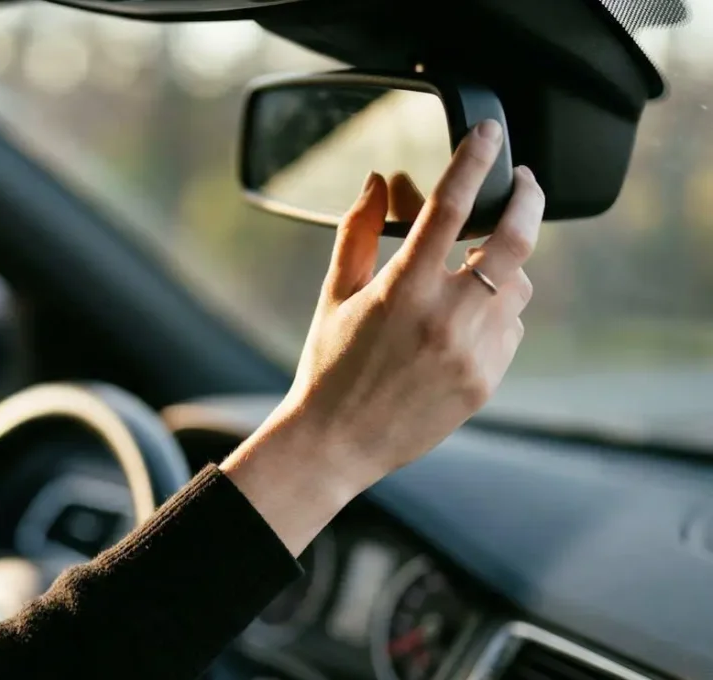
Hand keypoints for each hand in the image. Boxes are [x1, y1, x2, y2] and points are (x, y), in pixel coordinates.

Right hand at [223, 120, 542, 554]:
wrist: (336, 443)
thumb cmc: (328, 366)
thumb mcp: (335, 294)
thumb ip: (359, 231)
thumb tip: (380, 180)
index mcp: (403, 289)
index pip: (452, 206)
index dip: (475, 160)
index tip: (489, 134)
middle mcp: (446, 317)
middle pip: (516, 239)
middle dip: (527, 198)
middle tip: (523, 181)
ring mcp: (473, 352)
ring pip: (519, 284)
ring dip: (505, 266)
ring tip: (473, 269)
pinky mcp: (487, 380)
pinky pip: (512, 328)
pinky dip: (497, 313)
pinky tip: (463, 322)